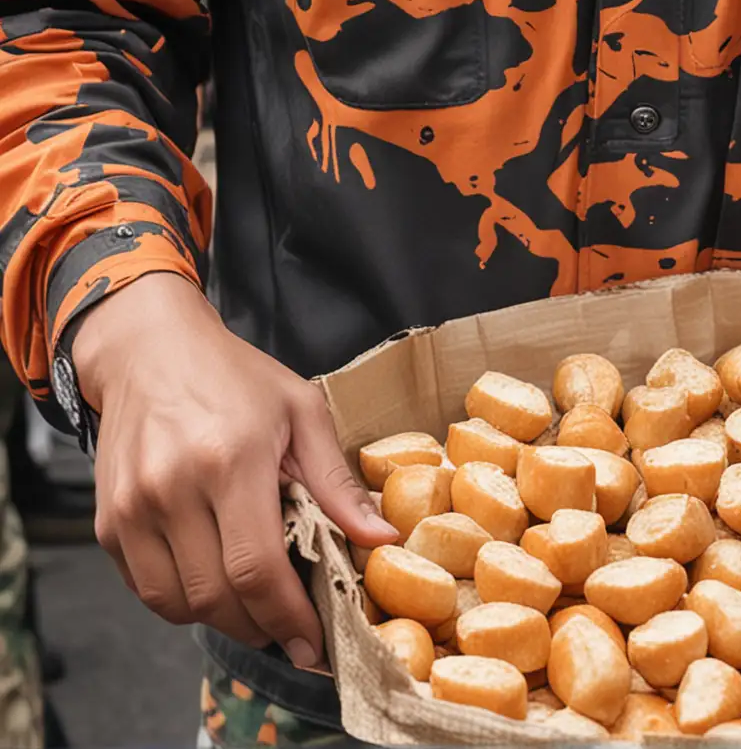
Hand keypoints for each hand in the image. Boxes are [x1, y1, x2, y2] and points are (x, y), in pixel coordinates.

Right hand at [75, 275, 397, 665]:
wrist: (149, 349)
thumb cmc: (232, 377)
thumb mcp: (299, 411)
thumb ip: (337, 482)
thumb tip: (381, 538)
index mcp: (229, 460)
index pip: (256, 569)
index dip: (287, 616)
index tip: (312, 642)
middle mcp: (173, 488)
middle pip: (217, 598)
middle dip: (260, 626)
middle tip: (289, 627)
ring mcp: (133, 508)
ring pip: (178, 605)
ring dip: (220, 620)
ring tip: (253, 604)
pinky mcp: (108, 521)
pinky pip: (146, 591)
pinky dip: (182, 601)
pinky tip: (211, 579)